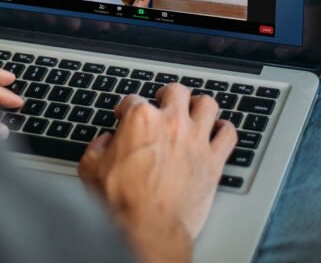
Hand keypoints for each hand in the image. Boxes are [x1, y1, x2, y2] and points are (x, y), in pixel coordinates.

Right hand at [78, 84, 236, 262]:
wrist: (148, 228)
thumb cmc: (123, 202)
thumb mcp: (91, 170)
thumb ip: (97, 148)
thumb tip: (104, 143)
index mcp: (141, 120)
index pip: (133, 99)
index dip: (125, 107)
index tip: (125, 115)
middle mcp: (171, 124)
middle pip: (176, 91)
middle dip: (168, 94)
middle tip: (164, 101)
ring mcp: (196, 140)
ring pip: (207, 104)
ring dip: (199, 106)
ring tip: (194, 111)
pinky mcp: (213, 161)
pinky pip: (229, 134)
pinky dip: (225, 130)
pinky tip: (218, 132)